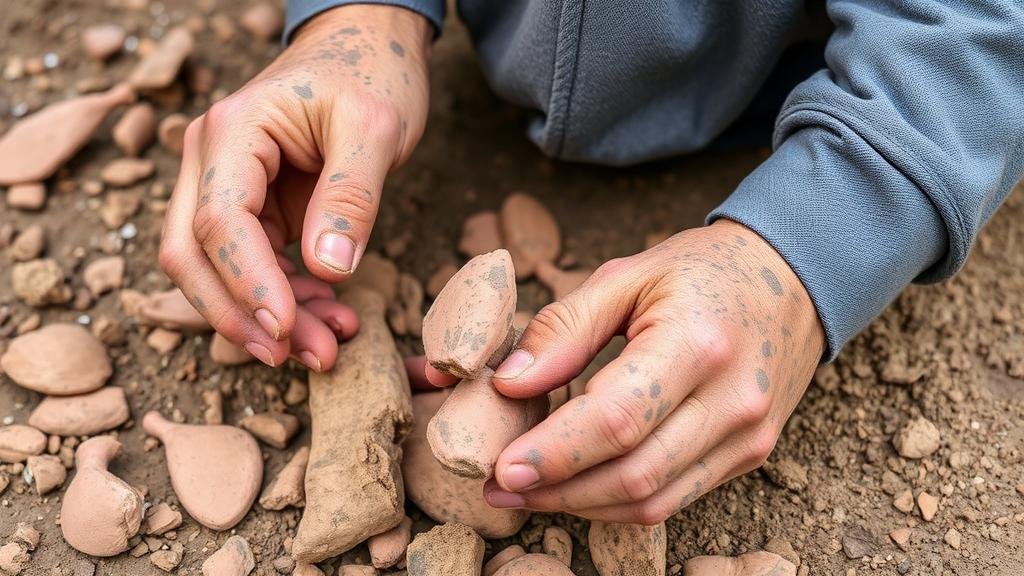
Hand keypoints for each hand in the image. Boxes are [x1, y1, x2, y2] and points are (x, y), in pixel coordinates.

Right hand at [160, 5, 430, 369]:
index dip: (247, 284)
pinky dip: (283, 299)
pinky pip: (250, 266)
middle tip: (307, 357)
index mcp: (232, 133)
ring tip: (331, 345)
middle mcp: (211, 161)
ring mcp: (225, 186)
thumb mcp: (376, 129)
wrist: (366, 49)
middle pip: (191, 256)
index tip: (287, 329)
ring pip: (215, 271)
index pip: (219, 223)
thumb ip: (351, 196)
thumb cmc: (371, 76)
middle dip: (242, 317)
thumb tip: (328, 272)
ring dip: (265, 318)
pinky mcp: (251, 208)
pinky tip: (328, 317)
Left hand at [482, 220, 824, 523]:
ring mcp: (748, 435)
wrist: (791, 280)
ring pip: (653, 502)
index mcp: (697, 342)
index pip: (618, 419)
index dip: (555, 452)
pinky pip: (675, 500)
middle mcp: (732, 399)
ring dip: (582, 507)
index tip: (502, 468)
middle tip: (499, 488)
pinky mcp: (750, 455)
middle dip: (557, 491)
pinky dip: (618, 503)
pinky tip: (578, 488)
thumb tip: (509, 385)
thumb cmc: (701, 271)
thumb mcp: (626, 275)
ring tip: (526, 494)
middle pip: (633, 474)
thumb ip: (564, 328)